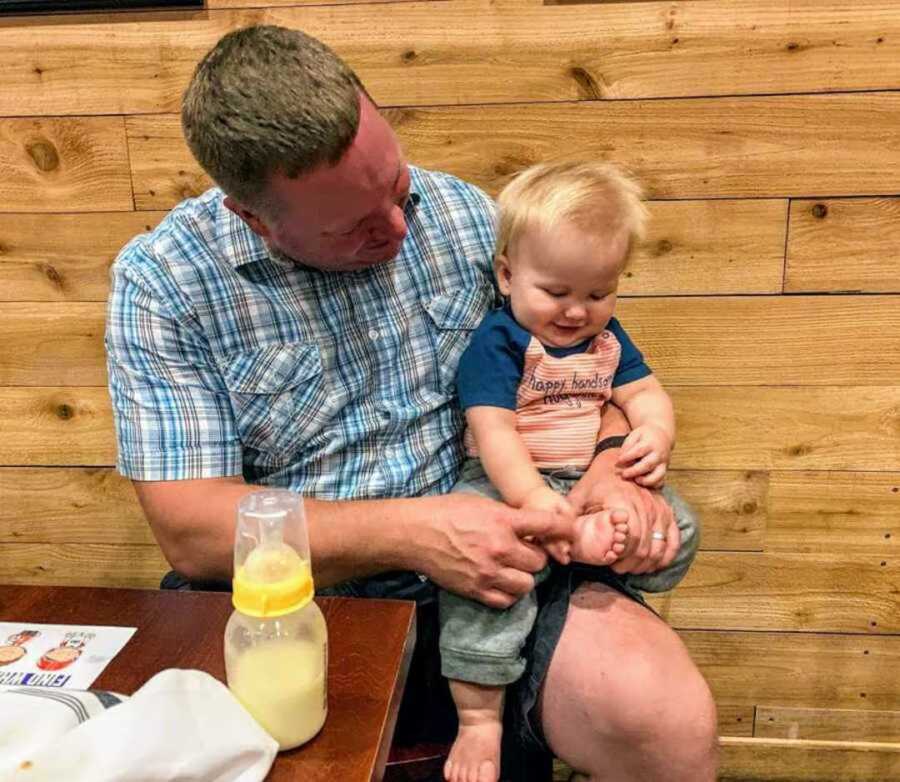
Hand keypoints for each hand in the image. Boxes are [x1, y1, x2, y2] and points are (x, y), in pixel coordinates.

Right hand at [415, 493, 575, 608]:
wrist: (416, 534)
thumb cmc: (446, 512)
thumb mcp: (481, 504)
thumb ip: (508, 516)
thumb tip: (531, 526)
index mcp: (502, 520)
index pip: (546, 525)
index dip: (564, 529)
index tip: (571, 532)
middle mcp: (499, 547)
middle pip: (539, 561)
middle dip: (535, 557)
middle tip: (524, 552)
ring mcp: (488, 572)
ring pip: (527, 584)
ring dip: (524, 577)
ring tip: (512, 569)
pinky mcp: (476, 590)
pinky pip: (507, 600)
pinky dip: (508, 593)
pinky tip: (501, 582)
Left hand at [568, 449, 679, 575]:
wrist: (616, 460)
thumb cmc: (595, 482)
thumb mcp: (578, 495)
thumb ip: (570, 517)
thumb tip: (561, 539)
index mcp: (623, 501)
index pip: (630, 537)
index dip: (622, 554)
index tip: (611, 560)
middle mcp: (645, 505)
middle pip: (645, 546)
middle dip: (632, 563)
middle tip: (618, 568)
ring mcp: (658, 508)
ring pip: (659, 546)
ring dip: (647, 562)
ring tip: (632, 568)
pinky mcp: (667, 510)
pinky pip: (673, 539)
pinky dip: (666, 554)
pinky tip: (655, 564)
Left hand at [616, 423, 671, 487]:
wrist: (663, 435)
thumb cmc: (645, 436)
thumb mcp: (635, 434)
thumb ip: (628, 445)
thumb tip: (621, 459)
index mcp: (650, 443)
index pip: (639, 450)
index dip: (628, 457)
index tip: (618, 461)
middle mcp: (658, 454)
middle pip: (648, 464)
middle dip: (635, 471)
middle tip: (623, 474)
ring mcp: (663, 463)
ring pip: (658, 475)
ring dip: (646, 480)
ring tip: (636, 480)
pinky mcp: (664, 470)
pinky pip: (661, 481)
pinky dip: (653, 485)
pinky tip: (643, 483)